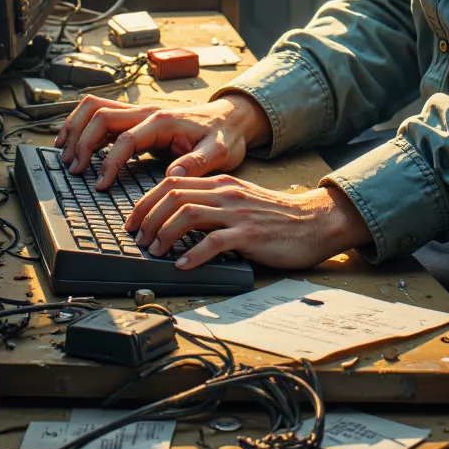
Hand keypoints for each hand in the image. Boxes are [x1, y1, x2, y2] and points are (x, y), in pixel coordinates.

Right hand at [54, 92, 270, 190]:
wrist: (232, 120)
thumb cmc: (224, 137)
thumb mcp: (219, 153)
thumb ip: (197, 163)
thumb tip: (173, 175)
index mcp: (163, 122)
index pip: (125, 139)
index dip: (109, 162)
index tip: (100, 184)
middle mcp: (147, 113)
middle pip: (101, 116)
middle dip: (82, 141)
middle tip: (73, 168)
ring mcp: (139, 114)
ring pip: (96, 108)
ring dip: (76, 127)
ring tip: (65, 152)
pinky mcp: (136, 119)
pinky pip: (102, 114)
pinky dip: (83, 125)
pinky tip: (75, 142)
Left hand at [125, 175, 372, 270]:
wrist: (314, 222)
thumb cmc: (275, 217)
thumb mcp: (238, 201)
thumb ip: (211, 203)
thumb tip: (176, 216)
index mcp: (220, 183)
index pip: (171, 183)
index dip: (146, 202)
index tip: (134, 221)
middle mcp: (225, 193)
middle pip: (173, 196)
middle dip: (148, 218)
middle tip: (139, 238)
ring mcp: (237, 213)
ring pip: (187, 215)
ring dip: (164, 234)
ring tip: (155, 251)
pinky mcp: (249, 235)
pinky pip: (213, 242)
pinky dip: (192, 254)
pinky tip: (182, 265)